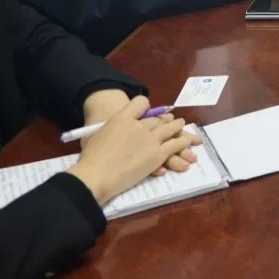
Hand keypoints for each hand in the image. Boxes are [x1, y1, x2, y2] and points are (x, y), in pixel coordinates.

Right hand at [67, 96, 201, 202]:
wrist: (96, 175)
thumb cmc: (90, 158)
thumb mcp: (96, 135)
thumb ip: (109, 130)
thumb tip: (112, 133)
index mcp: (121, 118)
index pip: (140, 103)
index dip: (145, 106)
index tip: (148, 111)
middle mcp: (139, 125)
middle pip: (157, 119)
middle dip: (164, 120)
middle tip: (171, 121)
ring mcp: (150, 139)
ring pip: (169, 129)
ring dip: (178, 127)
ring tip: (183, 126)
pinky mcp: (157, 154)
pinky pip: (174, 145)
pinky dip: (182, 142)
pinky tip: (188, 141)